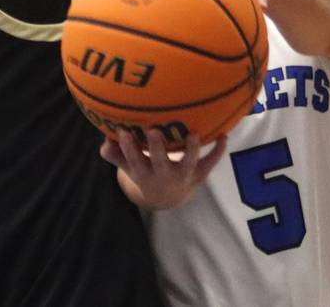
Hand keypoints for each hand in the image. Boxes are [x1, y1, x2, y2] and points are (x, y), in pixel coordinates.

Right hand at [100, 130, 226, 208]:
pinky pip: (210, 162)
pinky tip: (224, 135)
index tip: (123, 132)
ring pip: (189, 164)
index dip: (129, 148)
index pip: (134, 161)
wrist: (168, 197)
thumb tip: (105, 140)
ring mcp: (184, 175)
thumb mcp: (128, 168)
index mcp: (145, 173)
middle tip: (154, 131)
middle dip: (158, 149)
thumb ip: (114, 155)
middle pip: (161, 163)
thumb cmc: (145, 172)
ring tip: (194, 134)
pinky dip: (218, 151)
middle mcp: (165, 175)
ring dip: (192, 150)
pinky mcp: (200, 174)